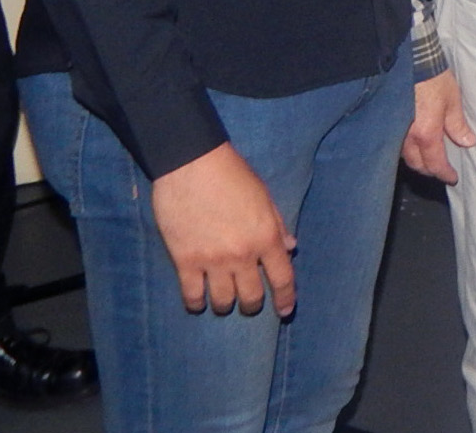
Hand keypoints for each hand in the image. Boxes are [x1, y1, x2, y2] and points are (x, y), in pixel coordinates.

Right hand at [149, 142, 296, 316]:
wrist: (192, 165)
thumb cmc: (233, 176)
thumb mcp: (264, 197)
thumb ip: (277, 225)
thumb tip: (290, 247)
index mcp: (266, 237)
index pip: (282, 278)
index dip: (285, 298)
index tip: (285, 311)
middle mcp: (242, 254)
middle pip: (251, 296)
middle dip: (252, 305)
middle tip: (249, 303)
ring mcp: (212, 260)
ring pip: (222, 301)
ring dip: (225, 305)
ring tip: (223, 302)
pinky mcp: (185, 260)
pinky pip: (192, 295)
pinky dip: (196, 303)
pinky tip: (198, 302)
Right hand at [402, 69, 475, 184]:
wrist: (412, 63)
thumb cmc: (434, 80)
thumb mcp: (452, 101)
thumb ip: (458, 125)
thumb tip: (468, 142)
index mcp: (426, 134)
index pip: (435, 163)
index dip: (444, 173)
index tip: (452, 178)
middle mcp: (407, 138)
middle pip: (417, 164)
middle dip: (430, 170)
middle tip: (442, 169)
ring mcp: (395, 132)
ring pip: (405, 157)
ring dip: (418, 161)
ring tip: (430, 159)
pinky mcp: (389, 124)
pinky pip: (397, 145)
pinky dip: (408, 150)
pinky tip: (415, 145)